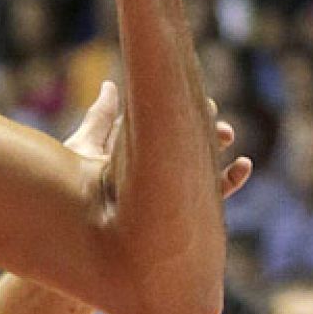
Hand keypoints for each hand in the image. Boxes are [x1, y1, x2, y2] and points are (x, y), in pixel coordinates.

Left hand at [65, 80, 251, 198]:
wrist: (72, 228)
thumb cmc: (70, 187)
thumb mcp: (82, 147)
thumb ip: (101, 119)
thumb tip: (110, 85)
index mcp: (129, 152)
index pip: (161, 127)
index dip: (180, 113)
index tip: (202, 100)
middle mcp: (149, 171)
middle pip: (183, 146)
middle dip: (202, 132)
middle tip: (216, 119)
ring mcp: (163, 192)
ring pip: (198, 170)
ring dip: (217, 152)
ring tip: (228, 137)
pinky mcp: (174, 212)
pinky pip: (207, 200)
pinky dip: (226, 184)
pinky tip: (242, 167)